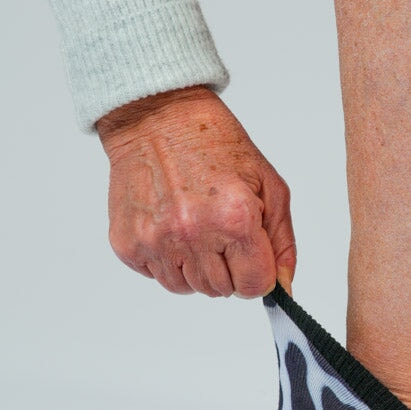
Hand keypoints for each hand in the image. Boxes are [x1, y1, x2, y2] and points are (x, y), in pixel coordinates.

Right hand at [97, 86, 295, 297]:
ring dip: (199, 268)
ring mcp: (155, 241)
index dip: (259, 274)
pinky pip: (158, 276)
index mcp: (234, 219)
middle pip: (222, 290)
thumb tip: (282, 286)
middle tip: (224, 232)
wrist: (159, 119)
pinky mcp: (127, 244)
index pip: (254, 285)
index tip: (254, 257)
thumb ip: (281, 243)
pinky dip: (170, 261)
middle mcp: (192, 234)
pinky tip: (173, 226)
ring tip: (199, 227)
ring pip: (188, 288)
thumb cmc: (216, 147)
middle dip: (230, 269)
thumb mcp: (270, 187)